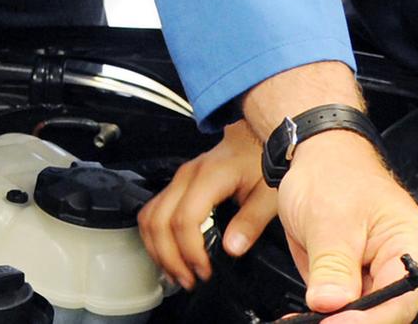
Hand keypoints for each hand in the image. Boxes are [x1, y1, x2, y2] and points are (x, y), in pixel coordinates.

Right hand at [139, 122, 274, 290]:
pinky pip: (152, 212)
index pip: (184, 219)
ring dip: (157, 249)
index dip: (190, 250)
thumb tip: (232, 249)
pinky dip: (155, 237)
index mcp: (209, 177)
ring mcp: (178, 179)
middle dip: (169, 257)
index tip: (204, 271)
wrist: (256, 137)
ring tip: (176, 273)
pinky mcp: (176, 185)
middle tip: (188, 280)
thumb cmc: (263, 160)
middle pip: (159, 221)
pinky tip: (168, 255)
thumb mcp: (268, 193)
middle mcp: (186, 177)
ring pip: (149, 217)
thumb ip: (251, 221)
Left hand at [269, 132, 417, 323]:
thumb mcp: (328, 218)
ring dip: (334, 319)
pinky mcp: (362, 285)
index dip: (364, 320)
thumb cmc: (335, 176)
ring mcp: (385, 279)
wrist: (319, 163)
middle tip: (314, 320)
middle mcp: (408, 268)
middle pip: (386, 314)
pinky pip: (348, 312)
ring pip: (366, 317)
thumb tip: (330, 303)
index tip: (330, 322)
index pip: (399, 302)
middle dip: (347, 320)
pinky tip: (305, 314)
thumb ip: (332, 264)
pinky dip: (327, 315)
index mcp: (416, 247)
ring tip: (304, 317)